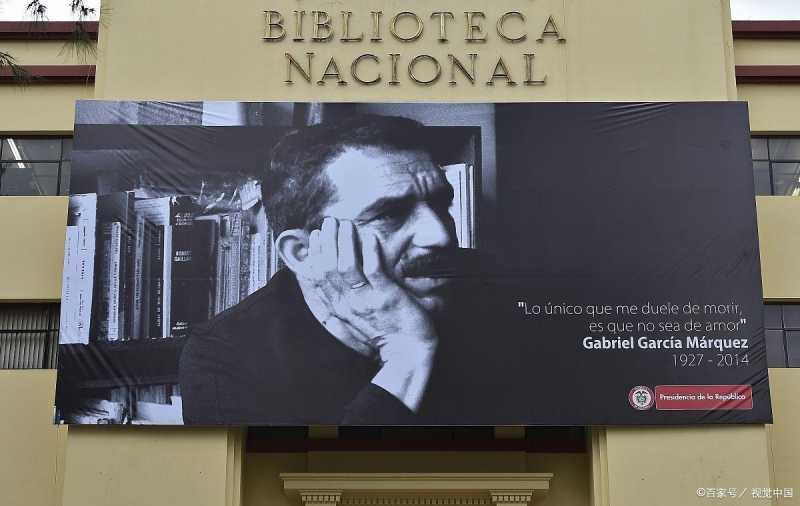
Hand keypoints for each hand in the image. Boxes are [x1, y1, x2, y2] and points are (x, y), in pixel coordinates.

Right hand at [303, 217, 437, 411]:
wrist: (406, 354)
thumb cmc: (382, 335)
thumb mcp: (351, 322)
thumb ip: (338, 303)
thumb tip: (328, 285)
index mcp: (337, 308)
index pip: (318, 276)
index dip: (315, 253)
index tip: (316, 235)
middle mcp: (347, 303)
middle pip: (328, 267)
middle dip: (327, 240)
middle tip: (329, 221)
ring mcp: (365, 300)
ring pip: (346, 266)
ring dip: (344, 241)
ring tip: (345, 224)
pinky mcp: (385, 297)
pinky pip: (373, 271)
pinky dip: (370, 252)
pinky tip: (369, 236)